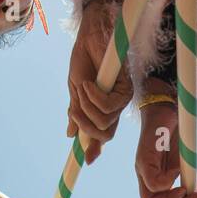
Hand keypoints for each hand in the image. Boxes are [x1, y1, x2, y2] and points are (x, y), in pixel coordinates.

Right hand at [66, 1, 133, 163]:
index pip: (102, 135)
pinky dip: (94, 97)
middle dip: (85, 126)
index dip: (94, 149)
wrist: (90, 36)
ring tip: (83, 86)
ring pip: (105, 121)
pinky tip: (90, 83)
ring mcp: (122, 99)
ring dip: (88, 107)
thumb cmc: (84, 60)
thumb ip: (75, 112)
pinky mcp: (125, 88)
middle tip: (75, 109)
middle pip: (104, 134)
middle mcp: (115, 107)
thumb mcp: (75, 90)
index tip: (86, 161)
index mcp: (103, 110)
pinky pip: (109, 106)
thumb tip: (70, 135)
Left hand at [135, 92, 196, 197]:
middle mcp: (145, 177)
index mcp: (154, 180)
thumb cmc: (176, 135)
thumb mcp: (188, 163)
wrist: (168, 108)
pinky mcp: (142, 158)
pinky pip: (153, 182)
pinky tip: (179, 172)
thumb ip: (193, 181)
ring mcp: (141, 168)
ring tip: (192, 194)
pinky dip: (168, 183)